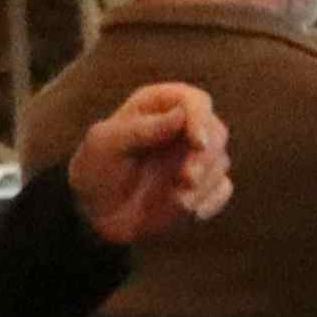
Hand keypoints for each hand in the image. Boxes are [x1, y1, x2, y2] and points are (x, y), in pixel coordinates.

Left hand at [67, 81, 233, 245]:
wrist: (94, 214)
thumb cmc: (95, 170)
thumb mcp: (106, 144)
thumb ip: (141, 129)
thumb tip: (180, 116)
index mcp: (159, 106)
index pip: (195, 102)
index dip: (200, 119)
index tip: (197, 144)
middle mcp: (183, 127)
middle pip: (216, 131)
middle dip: (205, 158)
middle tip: (187, 180)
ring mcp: (194, 157)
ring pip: (220, 161)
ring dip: (203, 184)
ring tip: (177, 201)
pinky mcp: (202, 186)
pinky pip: (222, 189)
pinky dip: (212, 201)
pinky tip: (191, 212)